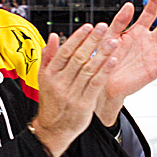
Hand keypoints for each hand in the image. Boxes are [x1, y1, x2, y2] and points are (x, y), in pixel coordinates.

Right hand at [29, 23, 118, 156]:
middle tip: (103, 27)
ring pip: (89, 69)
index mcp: (50, 74)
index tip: (88, 27)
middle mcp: (60, 83)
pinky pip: (95, 84)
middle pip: (78, 57)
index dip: (78, 38)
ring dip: (102, 53)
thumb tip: (54, 36)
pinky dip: (104, 71)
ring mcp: (72, 94)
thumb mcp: (43, 79)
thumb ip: (48, 57)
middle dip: (92, 41)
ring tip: (113, 41)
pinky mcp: (83, 104)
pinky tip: (113, 60)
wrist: (53, 129)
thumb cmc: (51, 102)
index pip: (65, 52)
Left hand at [95, 0, 156, 123]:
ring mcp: (153, 55)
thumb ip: (120, 22)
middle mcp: (148, 42)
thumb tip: (130, 4)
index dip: (155, 2)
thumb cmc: (104, 59)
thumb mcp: (110, 37)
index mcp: (137, 32)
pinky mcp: (155, 69)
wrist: (103, 82)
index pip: (150, 14)